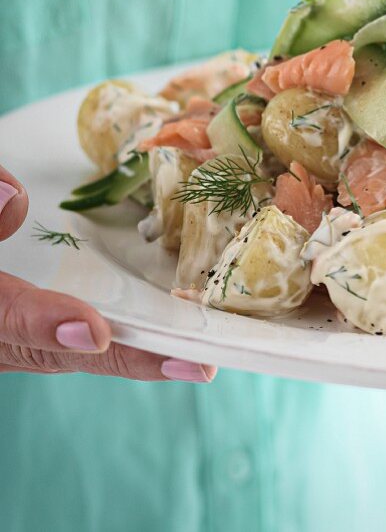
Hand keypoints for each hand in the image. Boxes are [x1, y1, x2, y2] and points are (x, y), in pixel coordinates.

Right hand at [0, 166, 215, 382]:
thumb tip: (12, 197)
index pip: (2, 316)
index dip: (43, 325)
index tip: (94, 332)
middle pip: (43, 351)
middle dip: (119, 359)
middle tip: (190, 364)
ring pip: (51, 355)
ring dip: (121, 359)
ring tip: (189, 360)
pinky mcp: (6, 334)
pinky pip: (50, 345)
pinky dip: (99, 344)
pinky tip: (154, 340)